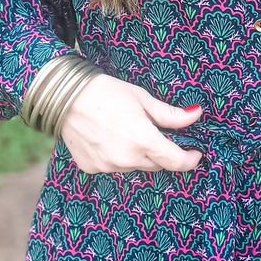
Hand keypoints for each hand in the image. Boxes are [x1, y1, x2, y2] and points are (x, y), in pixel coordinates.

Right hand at [59, 74, 202, 173]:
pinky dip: (117, 156)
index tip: (195, 153)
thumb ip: (170, 115)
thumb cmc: (105, 93)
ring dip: (138, 154)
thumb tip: (196, 115)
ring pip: (135, 166)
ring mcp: (108, 166)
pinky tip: (108, 138)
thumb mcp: (142, 99)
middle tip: (154, 132)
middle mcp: (126, 159)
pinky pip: (114, 167)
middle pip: (156, 164)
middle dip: (161, 152)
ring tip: (125, 131)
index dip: (190, 159)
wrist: (64, 97)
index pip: (176, 162)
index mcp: (143, 141)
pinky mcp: (92, 167)